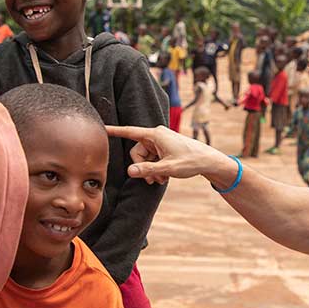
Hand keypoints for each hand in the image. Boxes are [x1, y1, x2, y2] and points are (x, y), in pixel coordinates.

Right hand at [106, 125, 237, 187]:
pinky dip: (156, 168)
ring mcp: (160, 142)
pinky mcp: (163, 148)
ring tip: (162, 179)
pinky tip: (165, 176)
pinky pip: (151, 159)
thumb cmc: (191, 161)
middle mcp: (156, 135)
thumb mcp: (168, 168)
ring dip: (151, 170)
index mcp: (155, 135)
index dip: (114, 131)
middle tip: (155, 179)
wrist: (208, 161)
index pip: (129, 132)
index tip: (100, 128)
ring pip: (144, 158)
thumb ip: (148, 170)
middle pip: (136, 152)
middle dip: (143, 167)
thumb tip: (130, 172)